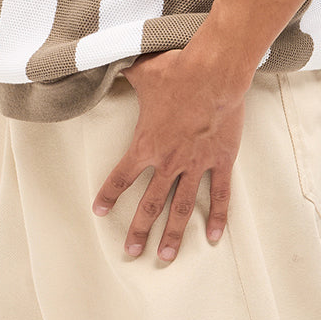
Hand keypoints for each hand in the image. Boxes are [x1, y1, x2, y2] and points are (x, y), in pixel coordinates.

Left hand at [91, 46, 247, 263]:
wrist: (213, 72)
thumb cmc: (177, 70)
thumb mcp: (143, 70)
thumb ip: (126, 73)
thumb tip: (111, 62)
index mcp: (147, 143)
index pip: (122, 175)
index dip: (110, 194)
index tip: (99, 211)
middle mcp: (169, 160)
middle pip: (150, 202)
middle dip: (140, 228)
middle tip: (131, 251)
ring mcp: (196, 163)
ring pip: (181, 207)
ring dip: (173, 233)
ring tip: (165, 257)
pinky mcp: (220, 160)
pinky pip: (218, 194)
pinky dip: (217, 217)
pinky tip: (213, 237)